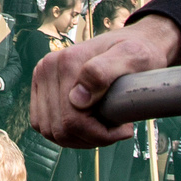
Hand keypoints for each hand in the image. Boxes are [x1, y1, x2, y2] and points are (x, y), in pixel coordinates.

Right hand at [31, 15, 180, 146]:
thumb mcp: (132, 56)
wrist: (136, 42)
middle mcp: (47, 69)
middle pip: (60, 130)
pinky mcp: (41, 88)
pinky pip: (45, 125)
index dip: (100, 134)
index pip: (72, 120)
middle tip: (116, 129)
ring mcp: (42, 79)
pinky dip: (66, 134)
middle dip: (91, 138)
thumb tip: (77, 99)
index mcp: (64, 62)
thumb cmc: (139, 51)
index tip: (125, 128)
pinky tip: (88, 126)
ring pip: (50, 131)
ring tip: (104, 128)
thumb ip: (104, 71)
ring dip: (79, 139)